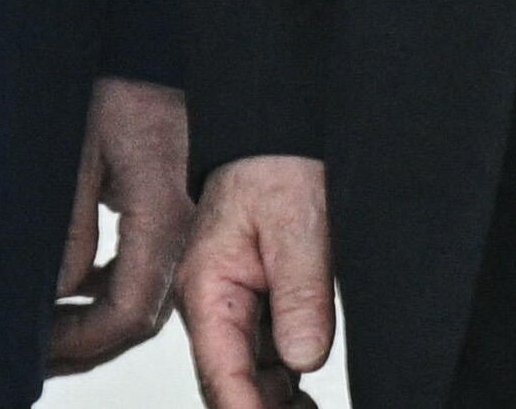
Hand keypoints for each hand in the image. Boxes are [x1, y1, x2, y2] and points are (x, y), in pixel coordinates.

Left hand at [48, 77, 195, 372]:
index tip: (35, 349)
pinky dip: (107, 290)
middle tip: (33, 355)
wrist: (145, 36)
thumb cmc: (112, 82)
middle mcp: (184, 225)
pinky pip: (144, 267)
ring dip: (95, 321)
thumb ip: (68, 230)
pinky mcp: (171, 204)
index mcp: (164, 214)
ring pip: (145, 296)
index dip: (80, 341)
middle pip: (141, 316)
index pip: (129, 312)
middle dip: (86, 344)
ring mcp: (182, 217)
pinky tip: (73, 290)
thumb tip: (55, 293)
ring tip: (45, 333)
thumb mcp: (75, 153)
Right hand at [181, 153, 335, 408]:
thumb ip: (301, 293)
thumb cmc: (273, 163)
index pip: (223, 375)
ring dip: (278, 400)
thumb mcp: (296, 223)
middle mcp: (215, 306)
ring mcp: (237, 307)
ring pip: (254, 376)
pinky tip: (307, 397)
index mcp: (208, 290)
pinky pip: (271, 354)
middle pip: (234, 385)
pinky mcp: (260, 301)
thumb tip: (306, 359)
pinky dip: (288, 382)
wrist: (273, 132)